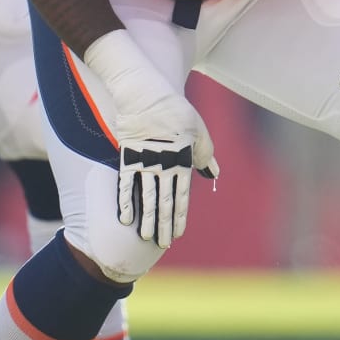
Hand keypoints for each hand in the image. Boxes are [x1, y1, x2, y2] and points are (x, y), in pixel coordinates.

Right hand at [82, 31, 217, 248]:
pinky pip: (125, 184)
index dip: (179, 216)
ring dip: (146, 219)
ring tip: (145, 237)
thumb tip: (214, 174)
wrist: (146, 94)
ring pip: (145, 197)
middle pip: (163, 201)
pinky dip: (125, 202)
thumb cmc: (177, 111)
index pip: (182, 195)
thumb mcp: (199, 131)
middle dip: (163, 225)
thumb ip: (206, 155)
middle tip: (161, 245)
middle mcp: (163, 165)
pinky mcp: (126, 156)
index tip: (177, 234)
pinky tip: (125, 219)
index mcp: (183, 160)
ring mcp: (144, 162)